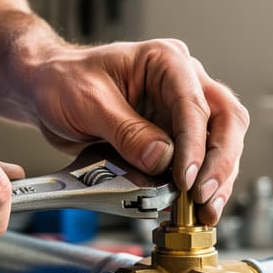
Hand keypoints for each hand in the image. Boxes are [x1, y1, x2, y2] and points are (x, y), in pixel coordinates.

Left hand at [20, 39, 247, 224]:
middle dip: (220, 163)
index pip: (196, 104)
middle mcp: (183, 83)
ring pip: (222, 143)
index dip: (195, 145)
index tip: (186, 178)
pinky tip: (197, 207)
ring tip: (204, 210)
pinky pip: (202, 161)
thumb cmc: (63, 81)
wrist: (46, 90)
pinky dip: (203, 185)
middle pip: (226, 121)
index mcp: (166, 62)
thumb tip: (161, 159)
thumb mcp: (88, 102)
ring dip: (218, 179)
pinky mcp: (175, 137)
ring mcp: (181, 112)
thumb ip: (126, 131)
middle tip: (202, 195)